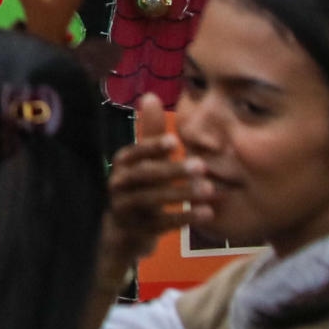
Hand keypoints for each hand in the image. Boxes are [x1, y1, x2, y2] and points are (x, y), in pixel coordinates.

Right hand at [103, 94, 207, 253]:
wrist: (123, 232)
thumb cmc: (139, 189)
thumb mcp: (144, 161)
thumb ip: (150, 132)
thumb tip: (150, 95)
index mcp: (121, 164)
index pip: (134, 152)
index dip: (152, 146)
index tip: (175, 142)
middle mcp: (118, 184)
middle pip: (144, 176)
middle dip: (172, 170)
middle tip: (202, 166)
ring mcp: (125, 209)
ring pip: (151, 200)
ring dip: (181, 194)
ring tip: (209, 190)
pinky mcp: (137, 231)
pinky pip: (161, 224)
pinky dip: (184, 219)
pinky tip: (207, 213)